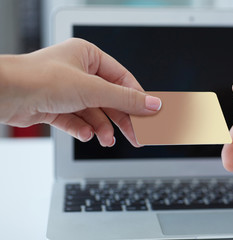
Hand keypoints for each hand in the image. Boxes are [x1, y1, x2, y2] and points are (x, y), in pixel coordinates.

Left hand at [0, 38, 160, 146]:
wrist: (2, 94)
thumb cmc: (41, 79)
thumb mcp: (93, 89)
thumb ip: (126, 99)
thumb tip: (154, 104)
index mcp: (88, 57)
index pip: (123, 80)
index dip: (138, 99)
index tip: (151, 115)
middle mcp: (78, 72)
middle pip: (110, 99)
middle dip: (122, 119)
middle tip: (137, 136)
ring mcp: (66, 90)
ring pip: (94, 112)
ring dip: (102, 127)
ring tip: (106, 140)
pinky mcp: (55, 107)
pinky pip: (76, 120)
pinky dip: (83, 129)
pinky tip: (87, 135)